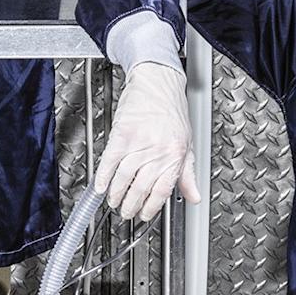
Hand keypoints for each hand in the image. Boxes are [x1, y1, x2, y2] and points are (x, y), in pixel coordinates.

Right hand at [93, 62, 202, 220]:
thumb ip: (188, 173)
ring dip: (116, 193)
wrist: (157, 79)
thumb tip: (194, 196)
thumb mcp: (187, 142)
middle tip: (126, 212)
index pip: (162, 190)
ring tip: (114, 201)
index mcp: (176, 154)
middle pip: (141, 187)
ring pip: (124, 177)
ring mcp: (139, 142)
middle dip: (131, 205)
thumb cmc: (172, 108)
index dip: (151, 207)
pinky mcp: (122, 133)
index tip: (145, 215)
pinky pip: (110, 160)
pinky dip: (103, 176)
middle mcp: (158, 150)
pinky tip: (100, 186)